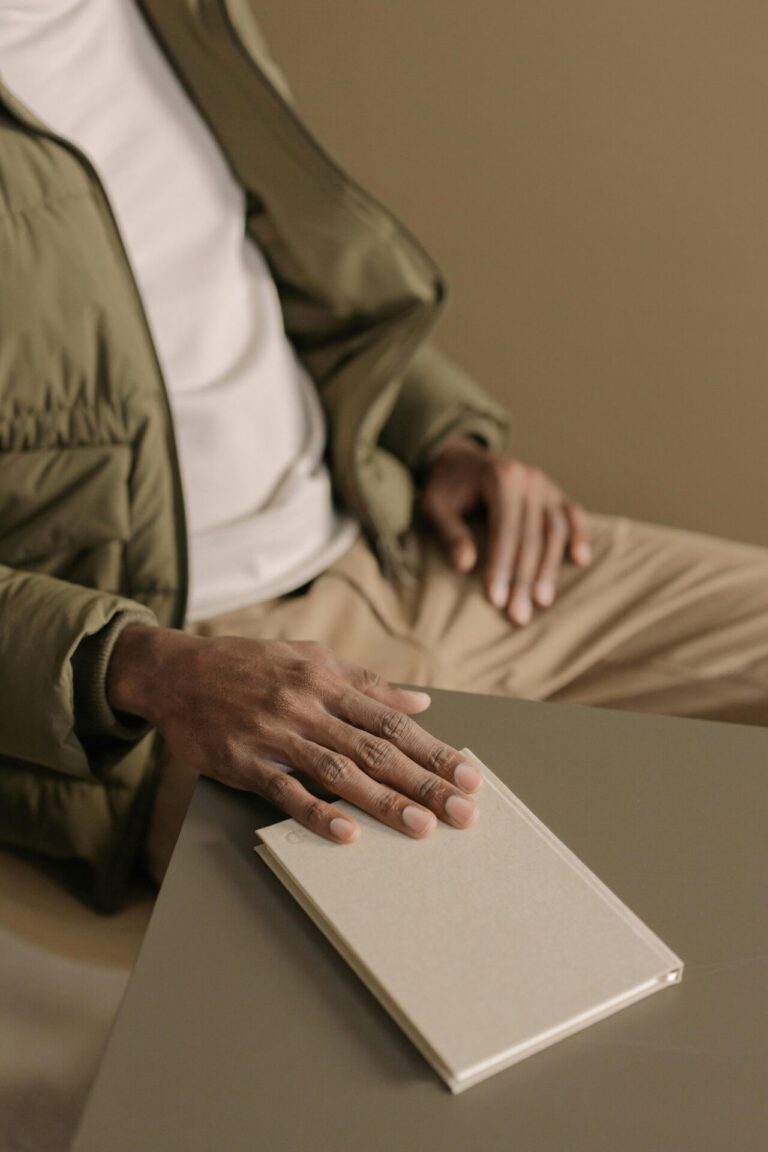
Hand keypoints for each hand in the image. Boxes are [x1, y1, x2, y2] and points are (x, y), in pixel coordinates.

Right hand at [107, 626, 482, 843]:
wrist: (176, 670)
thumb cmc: (248, 664)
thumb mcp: (310, 657)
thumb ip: (366, 682)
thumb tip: (420, 703)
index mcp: (328, 681)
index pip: (393, 722)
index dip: (434, 750)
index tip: (469, 775)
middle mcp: (308, 706)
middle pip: (377, 750)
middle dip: (425, 782)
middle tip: (464, 812)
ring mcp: (275, 734)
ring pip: (339, 771)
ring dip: (384, 801)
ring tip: (422, 827)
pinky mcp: (243, 761)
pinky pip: (284, 790)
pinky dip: (316, 812)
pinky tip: (346, 833)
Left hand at [418, 437, 592, 623]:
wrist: (461, 461)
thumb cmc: (445, 488)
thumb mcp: (433, 505)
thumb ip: (449, 532)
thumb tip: (465, 565)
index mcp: (501, 477)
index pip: (506, 529)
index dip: (502, 566)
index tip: (496, 600)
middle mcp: (529, 478)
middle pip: (532, 536)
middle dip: (525, 579)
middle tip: (519, 615)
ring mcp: (546, 485)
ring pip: (556, 530)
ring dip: (550, 569)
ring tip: (542, 602)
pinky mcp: (556, 493)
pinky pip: (573, 515)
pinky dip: (580, 536)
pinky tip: (581, 561)